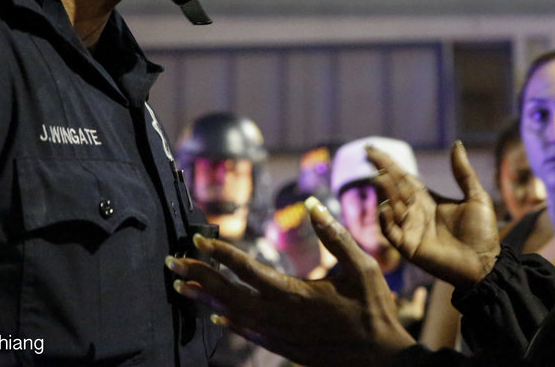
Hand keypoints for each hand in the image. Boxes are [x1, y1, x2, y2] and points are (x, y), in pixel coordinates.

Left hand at [165, 198, 416, 366]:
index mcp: (296, 293)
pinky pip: (248, 333)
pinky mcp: (285, 347)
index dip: (221, 253)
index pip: (248, 270)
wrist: (382, 360)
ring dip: (205, 298)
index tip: (199, 239)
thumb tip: (312, 203)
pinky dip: (227, 321)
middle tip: (172, 262)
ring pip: (233, 314)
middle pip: (229, 293)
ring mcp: (280, 335)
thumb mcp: (362, 267)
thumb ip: (335, 235)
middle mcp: (281, 316)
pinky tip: (213, 314)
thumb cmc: (375, 310)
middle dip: (199, 276)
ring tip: (180, 285)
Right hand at [369, 141, 499, 287]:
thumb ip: (463, 173)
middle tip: (370, 156)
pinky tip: (386, 207)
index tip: (371, 149)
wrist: (485, 264)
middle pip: (394, 188)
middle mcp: (415, 213)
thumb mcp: (476, 197)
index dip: (388, 163)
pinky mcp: (409, 247)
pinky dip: (386, 220)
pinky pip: (391, 232)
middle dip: (382, 172)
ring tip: (381, 178)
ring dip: (385, 192)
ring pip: (391, 206)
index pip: (403, 178)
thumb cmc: (482, 233)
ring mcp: (410, 230)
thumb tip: (456, 144)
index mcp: (428, 200)